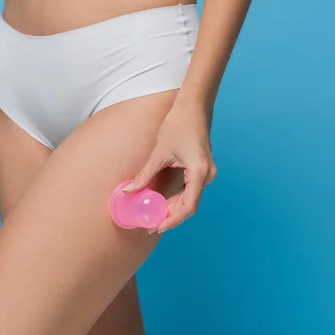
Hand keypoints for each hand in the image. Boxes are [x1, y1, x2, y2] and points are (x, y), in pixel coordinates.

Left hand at [123, 100, 216, 233]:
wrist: (193, 107)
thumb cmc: (179, 125)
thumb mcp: (159, 153)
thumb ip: (145, 175)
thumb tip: (128, 190)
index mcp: (199, 173)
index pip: (188, 207)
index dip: (172, 220)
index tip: (156, 227)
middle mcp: (206, 175)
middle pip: (189, 205)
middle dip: (170, 217)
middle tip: (150, 225)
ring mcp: (205, 172)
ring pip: (189, 199)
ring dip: (172, 209)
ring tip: (153, 216)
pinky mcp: (200, 169)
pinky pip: (189, 190)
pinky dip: (176, 198)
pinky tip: (161, 202)